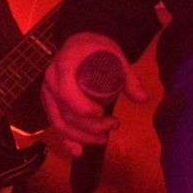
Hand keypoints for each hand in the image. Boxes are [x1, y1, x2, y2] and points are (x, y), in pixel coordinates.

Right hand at [41, 32, 147, 156]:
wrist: (80, 42)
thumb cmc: (97, 48)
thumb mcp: (115, 57)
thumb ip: (128, 79)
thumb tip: (144, 99)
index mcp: (65, 66)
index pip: (67, 94)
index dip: (84, 109)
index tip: (103, 113)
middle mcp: (51, 81)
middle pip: (65, 113)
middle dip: (90, 126)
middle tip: (114, 125)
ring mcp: (48, 94)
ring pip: (59, 123)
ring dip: (82, 136)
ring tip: (104, 138)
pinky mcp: (50, 103)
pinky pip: (55, 124)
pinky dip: (66, 139)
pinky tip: (78, 151)